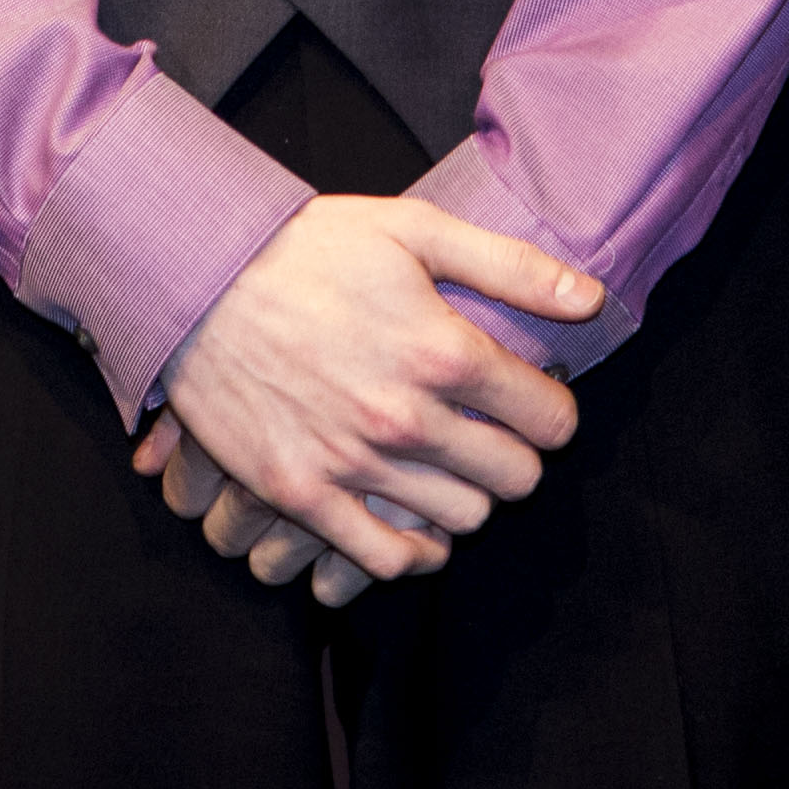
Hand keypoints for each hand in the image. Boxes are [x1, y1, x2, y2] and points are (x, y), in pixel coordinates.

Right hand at [151, 193, 599, 592]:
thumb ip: (510, 266)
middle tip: (494, 434)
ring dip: (468, 496)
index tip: (535, 401)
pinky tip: (415, 518)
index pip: (548, 418)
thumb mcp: (416, 230)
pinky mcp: (301, 493)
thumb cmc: (310, 247)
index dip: (552, 410)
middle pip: (515, 478)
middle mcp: (405, 415)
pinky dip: (415, 548)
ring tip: (449, 465)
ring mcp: (351, 461)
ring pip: (462, 518)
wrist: (199, 276)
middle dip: (518, 456)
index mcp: (442, 349)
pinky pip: (387, 557)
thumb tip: (588, 299)